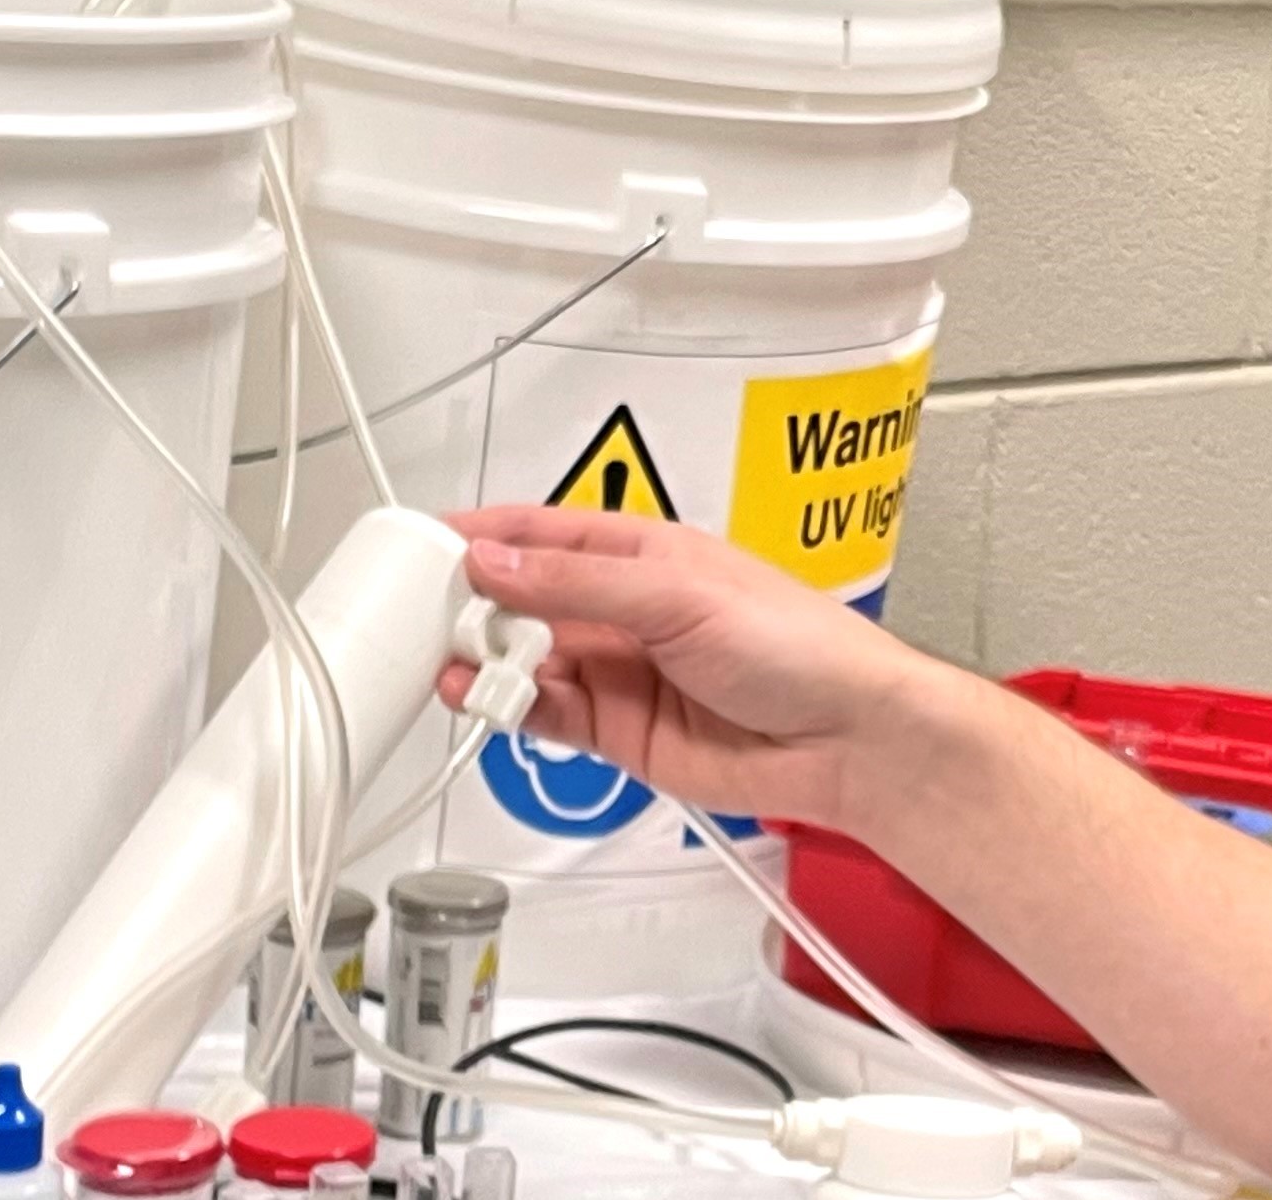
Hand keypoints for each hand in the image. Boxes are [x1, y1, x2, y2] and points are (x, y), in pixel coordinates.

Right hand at [437, 505, 970, 829]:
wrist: (848, 739)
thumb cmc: (797, 646)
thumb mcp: (678, 595)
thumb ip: (577, 582)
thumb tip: (495, 561)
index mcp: (642, 552)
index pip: (543, 532)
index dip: (482, 536)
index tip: (423, 545)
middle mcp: (624, 608)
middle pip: (523, 599)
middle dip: (471, 605)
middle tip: (423, 616)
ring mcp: (619, 671)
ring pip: (525, 660)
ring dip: (483, 661)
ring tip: (450, 661)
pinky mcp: (619, 731)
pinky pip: (545, 714)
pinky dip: (508, 707)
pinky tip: (481, 698)